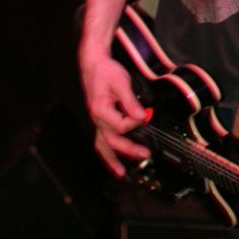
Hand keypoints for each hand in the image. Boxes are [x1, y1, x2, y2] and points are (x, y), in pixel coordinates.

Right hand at [80, 55, 150, 177]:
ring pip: (102, 146)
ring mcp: (96, 121)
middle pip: (112, 142)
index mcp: (100, 110)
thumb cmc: (105, 71)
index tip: (145, 115)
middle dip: (129, 150)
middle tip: (145, 155)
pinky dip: (107, 153)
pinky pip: (100, 141)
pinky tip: (114, 161)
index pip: (122, 126)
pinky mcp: (99, 120)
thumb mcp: (121, 82)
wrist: (93, 65)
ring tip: (122, 174)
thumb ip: (130, 102)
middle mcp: (96, 119)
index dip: (136, 123)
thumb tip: (141, 117)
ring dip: (112, 161)